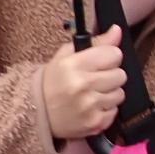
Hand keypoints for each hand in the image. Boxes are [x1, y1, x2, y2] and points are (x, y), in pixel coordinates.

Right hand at [42, 26, 125, 141]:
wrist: (34, 114)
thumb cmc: (52, 82)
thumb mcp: (67, 56)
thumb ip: (96, 42)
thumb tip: (117, 30)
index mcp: (74, 65)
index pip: (114, 54)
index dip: (109, 57)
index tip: (101, 62)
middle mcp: (83, 85)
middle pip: (120, 75)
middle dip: (110, 76)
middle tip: (95, 79)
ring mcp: (90, 106)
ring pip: (120, 94)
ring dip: (109, 93)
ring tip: (92, 94)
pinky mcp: (95, 123)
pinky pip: (115, 111)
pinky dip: (106, 109)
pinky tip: (91, 107)